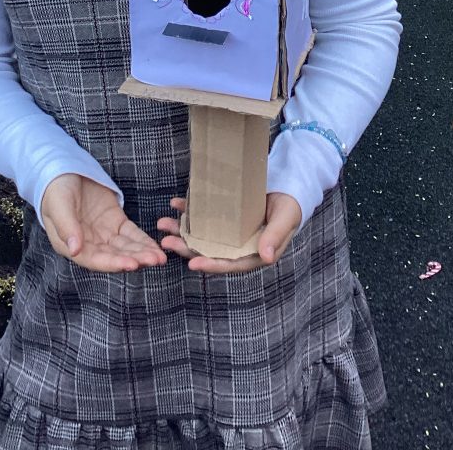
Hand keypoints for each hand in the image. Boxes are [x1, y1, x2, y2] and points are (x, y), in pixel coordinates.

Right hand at [41, 173, 166, 271]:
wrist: (63, 169)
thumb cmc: (55, 189)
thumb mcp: (59, 205)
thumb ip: (67, 227)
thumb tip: (75, 249)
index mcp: (71, 245)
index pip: (95, 259)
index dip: (114, 263)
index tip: (132, 264)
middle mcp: (89, 245)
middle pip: (114, 256)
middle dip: (135, 259)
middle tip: (154, 260)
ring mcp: (103, 234)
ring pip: (126, 248)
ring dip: (143, 253)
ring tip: (160, 257)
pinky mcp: (115, 222)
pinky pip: (132, 234)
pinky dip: (143, 241)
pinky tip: (156, 247)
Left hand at [157, 192, 301, 273]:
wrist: (289, 188)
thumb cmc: (290, 207)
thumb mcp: (285, 220)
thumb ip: (275, 237)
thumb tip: (266, 257)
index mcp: (251, 254)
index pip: (228, 263)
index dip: (210, 265)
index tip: (192, 263)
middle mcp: (235, 245)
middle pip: (208, 251)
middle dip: (185, 248)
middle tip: (165, 243)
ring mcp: (227, 230)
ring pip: (200, 234)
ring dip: (181, 231)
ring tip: (162, 224)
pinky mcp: (223, 215)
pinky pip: (203, 215)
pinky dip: (188, 210)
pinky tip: (175, 204)